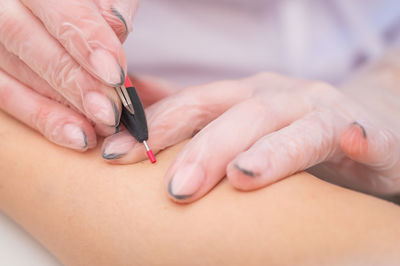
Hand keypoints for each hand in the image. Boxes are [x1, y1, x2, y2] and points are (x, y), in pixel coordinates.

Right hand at [0, 0, 138, 149]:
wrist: (59, 11)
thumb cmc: (91, 4)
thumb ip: (111, 7)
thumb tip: (117, 30)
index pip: (56, 5)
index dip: (87, 40)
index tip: (115, 75)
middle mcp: (1, 4)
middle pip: (26, 40)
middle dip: (74, 82)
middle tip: (110, 112)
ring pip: (12, 72)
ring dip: (60, 108)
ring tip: (99, 128)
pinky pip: (6, 94)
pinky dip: (42, 118)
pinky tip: (77, 136)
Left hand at [102, 72, 399, 202]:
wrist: (363, 128)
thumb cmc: (292, 136)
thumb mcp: (241, 128)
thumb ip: (197, 125)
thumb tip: (139, 121)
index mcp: (246, 98)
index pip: (194, 104)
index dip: (156, 127)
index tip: (114, 156)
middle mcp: (281, 98)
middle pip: (238, 113)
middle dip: (204, 148)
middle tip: (176, 189)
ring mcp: (325, 112)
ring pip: (295, 125)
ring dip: (270, 150)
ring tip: (242, 176)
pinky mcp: (369, 133)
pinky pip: (362, 134)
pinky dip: (358, 137)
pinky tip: (353, 140)